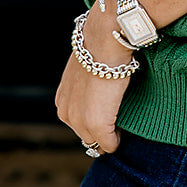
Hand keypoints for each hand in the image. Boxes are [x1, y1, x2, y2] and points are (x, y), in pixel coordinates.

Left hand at [54, 2, 132, 155]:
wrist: (103, 42)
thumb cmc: (98, 50)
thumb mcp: (83, 72)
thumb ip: (84, 87)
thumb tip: (98, 90)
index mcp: (62, 102)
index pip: (78, 124)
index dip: (94, 121)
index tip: (107, 112)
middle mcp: (66, 114)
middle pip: (87, 137)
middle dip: (101, 133)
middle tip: (116, 118)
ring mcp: (80, 121)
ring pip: (97, 143)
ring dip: (109, 137)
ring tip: (120, 120)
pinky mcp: (97, 125)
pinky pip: (110, 145)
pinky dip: (117, 141)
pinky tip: (123, 127)